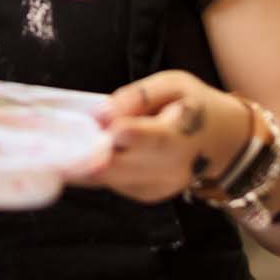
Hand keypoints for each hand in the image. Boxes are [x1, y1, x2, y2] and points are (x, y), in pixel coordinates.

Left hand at [71, 70, 251, 204]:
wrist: (225, 144)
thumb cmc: (196, 106)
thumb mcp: (175, 84)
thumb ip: (139, 95)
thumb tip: (102, 112)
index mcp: (179, 136)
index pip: (150, 141)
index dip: (125, 136)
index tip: (102, 129)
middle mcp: (168, 169)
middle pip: (119, 168)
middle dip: (84, 157)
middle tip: (54, 146)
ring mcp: (157, 187)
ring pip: (109, 179)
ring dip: (83, 163)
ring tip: (60, 146)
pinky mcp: (147, 195)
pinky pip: (113, 183)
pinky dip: (97, 169)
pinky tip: (88, 152)